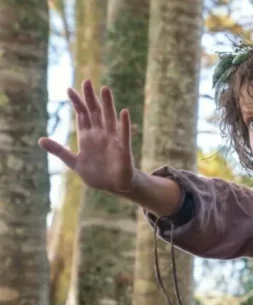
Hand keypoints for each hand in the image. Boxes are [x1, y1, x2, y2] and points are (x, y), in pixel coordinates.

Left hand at [38, 80, 135, 194]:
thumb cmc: (97, 174)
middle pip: (95, 112)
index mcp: (87, 137)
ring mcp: (112, 140)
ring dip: (107, 104)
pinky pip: (124, 135)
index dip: (76, 102)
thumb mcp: (74, 162)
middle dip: (90, 97)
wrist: (115, 187)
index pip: (82, 115)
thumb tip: (40, 140)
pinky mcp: (123, 150)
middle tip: (86, 81)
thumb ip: (59, 150)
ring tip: (105, 89)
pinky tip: (124, 113)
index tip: (69, 89)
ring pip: (109, 119)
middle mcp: (100, 135)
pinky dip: (124, 124)